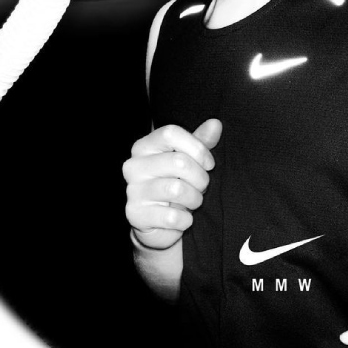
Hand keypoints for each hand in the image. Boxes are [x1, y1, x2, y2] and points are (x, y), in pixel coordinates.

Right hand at [123, 119, 221, 249]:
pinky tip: (182, 218)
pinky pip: (172, 216)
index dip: (197, 147)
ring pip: (177, 189)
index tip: (209, 163)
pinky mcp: (135, 215)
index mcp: (145, 146)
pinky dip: (185, 220)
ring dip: (195, 199)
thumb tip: (215, 123)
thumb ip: (201, 141)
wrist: (160, 224)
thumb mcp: (190, 160)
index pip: (170, 133)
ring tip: (193, 201)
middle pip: (178, 161)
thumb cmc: (177, 183)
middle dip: (201, 177)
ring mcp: (132, 191)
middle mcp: (134, 165)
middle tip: (202, 187)